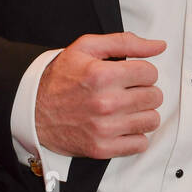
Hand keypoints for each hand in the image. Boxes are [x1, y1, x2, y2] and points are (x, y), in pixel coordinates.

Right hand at [36, 31, 165, 158]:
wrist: (33, 109)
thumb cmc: (59, 78)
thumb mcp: (87, 47)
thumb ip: (125, 42)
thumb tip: (158, 46)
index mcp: (102, 75)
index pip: (150, 73)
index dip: (142, 71)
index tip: (132, 75)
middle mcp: (105, 103)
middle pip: (154, 96)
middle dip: (144, 90)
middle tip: (128, 91)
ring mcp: (104, 128)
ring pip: (151, 120)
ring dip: (142, 113)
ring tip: (127, 108)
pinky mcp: (102, 148)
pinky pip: (140, 144)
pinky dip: (135, 135)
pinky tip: (122, 125)